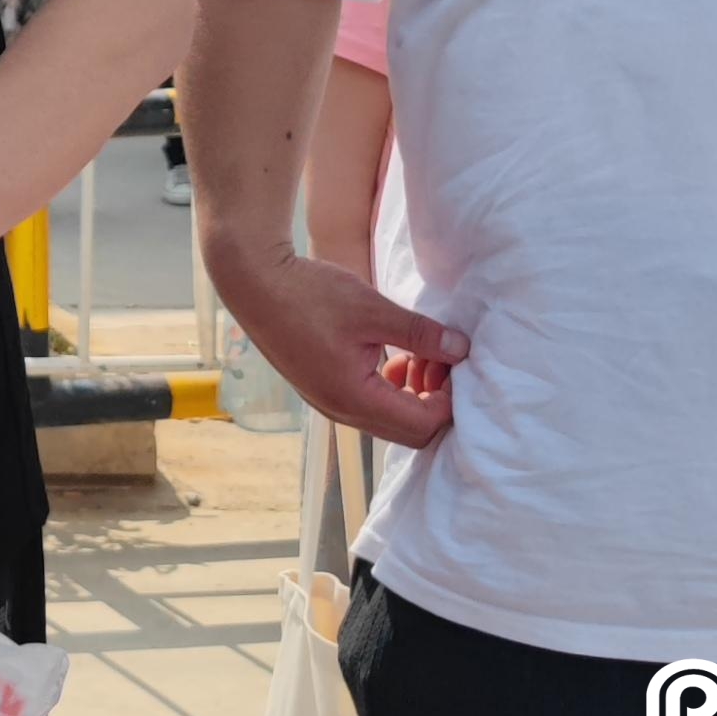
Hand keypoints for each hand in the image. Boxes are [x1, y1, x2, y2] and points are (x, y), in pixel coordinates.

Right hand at [208, 246, 462, 450]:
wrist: (254, 283)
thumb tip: (462, 350)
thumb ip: (421, 334)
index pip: (423, 426)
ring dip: (414, 394)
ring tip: (418, 353)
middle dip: (435, 401)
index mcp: (354, 398)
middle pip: (410, 432)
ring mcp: (330, 403)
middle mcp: (342, 412)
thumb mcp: (373, 309)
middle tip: (440, 359)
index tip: (454, 363)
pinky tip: (393, 355)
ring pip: (391, 420)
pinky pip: (371, 405)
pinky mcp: (324, 390)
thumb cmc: (310, 294)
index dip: (449, 401)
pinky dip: (392, 388)